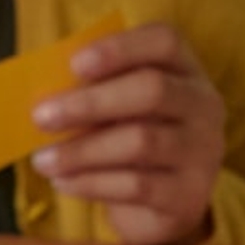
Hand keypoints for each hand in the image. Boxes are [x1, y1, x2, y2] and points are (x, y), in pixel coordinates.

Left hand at [30, 24, 225, 244]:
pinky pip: (136, 185)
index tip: (74, 64)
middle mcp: (203, 105)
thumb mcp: (118, 105)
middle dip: (90, 103)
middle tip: (41, 117)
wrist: (162, 203)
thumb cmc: (129, 136)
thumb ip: (93, 89)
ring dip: (81, 151)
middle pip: (152, 90)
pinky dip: (91, 183)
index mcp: (184, 69)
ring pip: (140, 142)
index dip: (120, 48)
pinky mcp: (188, 195)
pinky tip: (63, 182)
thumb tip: (44, 91)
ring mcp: (201, 152)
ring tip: (42, 160)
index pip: (164, 41)